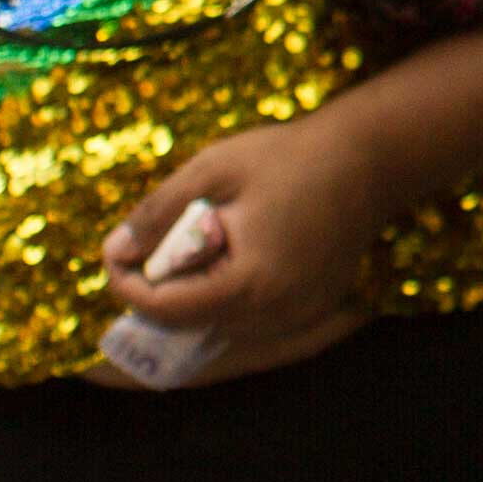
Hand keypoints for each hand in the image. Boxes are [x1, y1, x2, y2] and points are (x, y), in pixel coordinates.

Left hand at [98, 112, 383, 383]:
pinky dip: (225, 294)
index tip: (113, 252)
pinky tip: (227, 253)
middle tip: (143, 246)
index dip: (127, 285)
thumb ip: (156, 214)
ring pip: (218, 324)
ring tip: (188, 244)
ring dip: (191, 294)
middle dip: (156, 289)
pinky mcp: (311, 308)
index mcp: (250, 284)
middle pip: (189, 324)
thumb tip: (116, 250)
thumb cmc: (288, 156)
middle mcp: (276, 314)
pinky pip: (250, 317)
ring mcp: (298, 316)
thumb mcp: (211, 171)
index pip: (166, 309)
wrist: (369, 157)